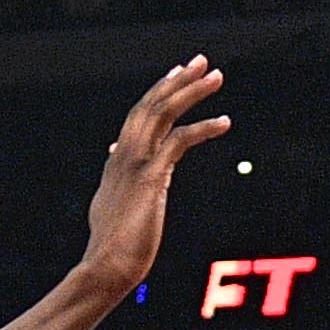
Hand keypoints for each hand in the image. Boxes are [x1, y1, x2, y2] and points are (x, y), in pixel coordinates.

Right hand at [76, 55, 231, 298]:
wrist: (105, 268)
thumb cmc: (112, 251)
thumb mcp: (110, 208)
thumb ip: (116, 184)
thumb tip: (113, 163)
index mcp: (116, 164)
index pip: (137, 119)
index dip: (156, 96)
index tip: (174, 79)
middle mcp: (122, 156)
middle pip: (149, 106)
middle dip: (175, 81)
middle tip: (199, 61)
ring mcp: (134, 164)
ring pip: (163, 114)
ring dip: (191, 92)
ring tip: (215, 75)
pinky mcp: (151, 176)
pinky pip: (179, 140)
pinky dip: (203, 127)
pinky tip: (225, 121)